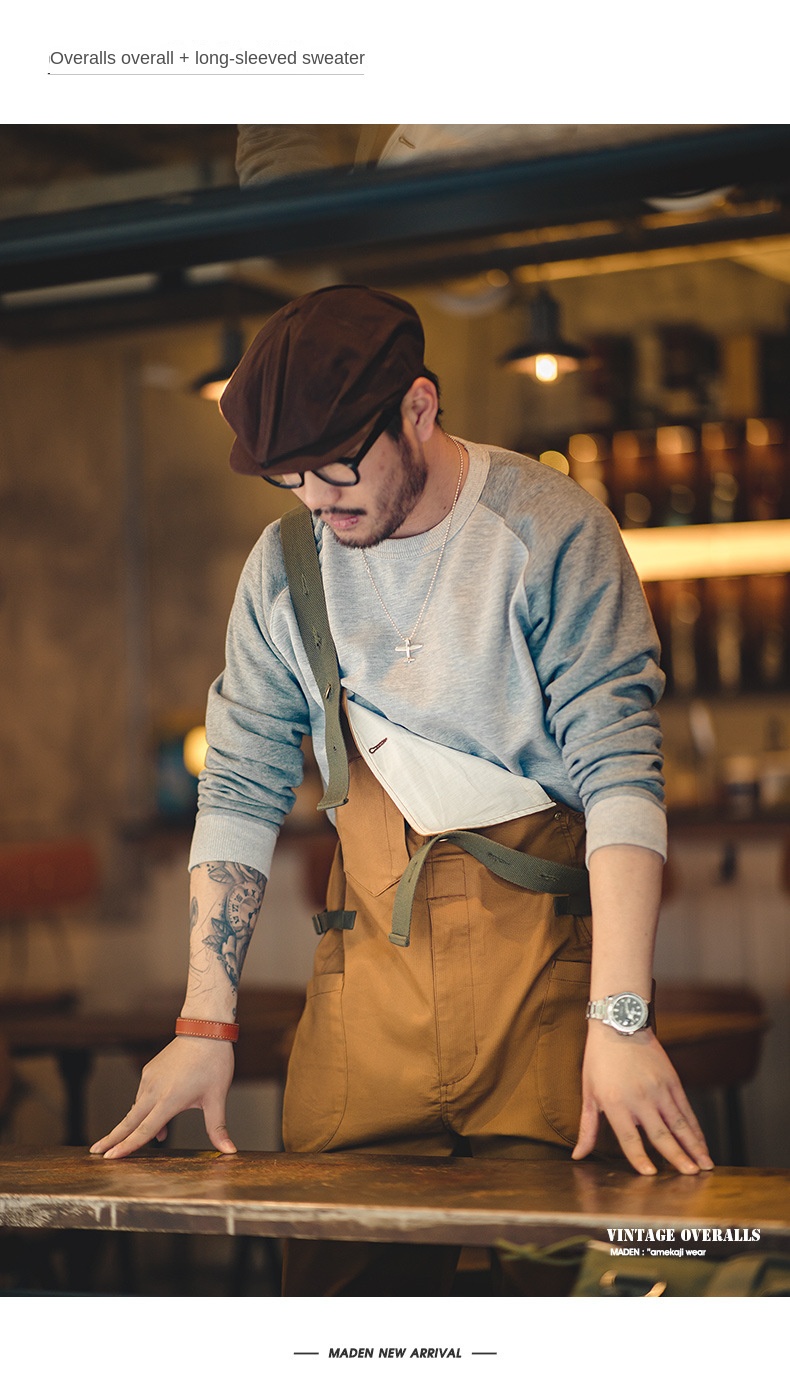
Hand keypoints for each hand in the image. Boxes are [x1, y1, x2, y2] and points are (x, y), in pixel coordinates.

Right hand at [89, 1036, 236, 1159]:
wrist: (205, 1030)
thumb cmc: (213, 1064)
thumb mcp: (217, 1098)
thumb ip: (218, 1128)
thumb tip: (230, 1151)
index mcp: (169, 1101)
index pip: (144, 1131)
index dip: (126, 1147)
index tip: (109, 1158)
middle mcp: (154, 1090)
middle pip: (129, 1121)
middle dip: (112, 1138)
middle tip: (95, 1152)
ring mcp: (149, 1079)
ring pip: (138, 1108)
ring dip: (139, 1124)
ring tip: (159, 1136)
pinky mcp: (149, 1070)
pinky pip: (143, 1094)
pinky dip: (147, 1107)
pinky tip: (161, 1111)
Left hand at [572, 1023, 714, 1175]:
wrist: (620, 1024)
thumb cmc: (599, 1060)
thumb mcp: (589, 1093)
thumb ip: (587, 1127)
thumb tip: (578, 1155)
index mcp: (616, 1103)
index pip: (629, 1138)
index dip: (639, 1158)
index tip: (651, 1175)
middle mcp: (640, 1099)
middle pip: (661, 1134)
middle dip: (678, 1157)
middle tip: (691, 1175)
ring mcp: (659, 1090)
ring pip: (680, 1124)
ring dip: (694, 1146)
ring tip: (706, 1165)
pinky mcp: (673, 1081)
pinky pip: (686, 1110)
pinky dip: (696, 1128)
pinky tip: (702, 1143)